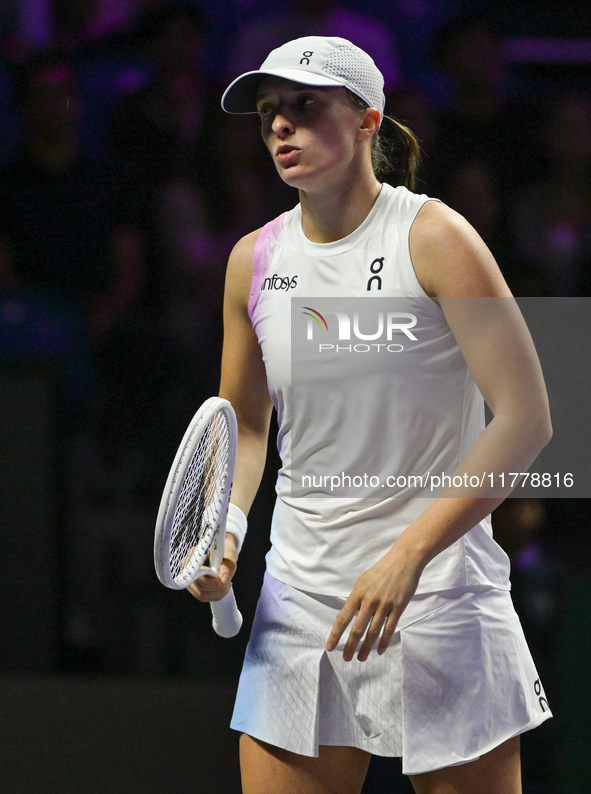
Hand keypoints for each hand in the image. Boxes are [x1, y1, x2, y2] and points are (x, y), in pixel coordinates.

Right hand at [186, 533, 237, 602]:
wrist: (222, 551)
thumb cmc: (225, 550)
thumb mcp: (230, 555)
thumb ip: (227, 568)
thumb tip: (223, 581)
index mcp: (194, 555)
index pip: (196, 573)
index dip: (208, 582)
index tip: (220, 582)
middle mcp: (188, 568)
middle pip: (199, 587)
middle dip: (217, 589)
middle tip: (228, 583)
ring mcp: (190, 578)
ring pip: (201, 594)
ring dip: (217, 593)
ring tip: (227, 585)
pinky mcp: (194, 586)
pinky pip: (203, 596)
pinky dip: (215, 595)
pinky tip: (223, 588)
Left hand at [326, 545, 422, 661]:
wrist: (404, 560)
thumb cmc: (381, 571)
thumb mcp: (363, 581)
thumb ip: (355, 599)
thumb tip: (343, 616)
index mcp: (358, 593)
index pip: (343, 617)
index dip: (335, 634)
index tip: (330, 647)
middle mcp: (370, 600)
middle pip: (357, 629)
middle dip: (350, 646)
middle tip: (346, 658)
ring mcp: (385, 604)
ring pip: (373, 632)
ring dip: (366, 647)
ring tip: (360, 658)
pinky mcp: (398, 607)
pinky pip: (389, 628)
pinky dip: (384, 641)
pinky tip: (379, 650)